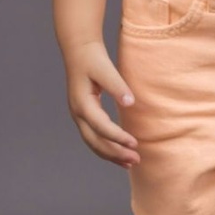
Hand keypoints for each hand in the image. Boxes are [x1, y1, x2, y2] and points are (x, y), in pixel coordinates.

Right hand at [61, 40, 139, 166]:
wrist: (79, 51)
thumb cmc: (92, 59)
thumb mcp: (105, 69)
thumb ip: (117, 86)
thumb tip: (130, 103)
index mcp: (82, 103)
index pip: (101, 127)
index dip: (118, 137)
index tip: (135, 143)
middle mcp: (78, 113)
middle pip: (95, 141)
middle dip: (115, 153)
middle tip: (136, 160)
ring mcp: (79, 116)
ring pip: (93, 143)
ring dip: (111, 154)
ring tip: (130, 163)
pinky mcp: (84, 116)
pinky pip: (94, 138)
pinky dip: (106, 148)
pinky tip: (120, 153)